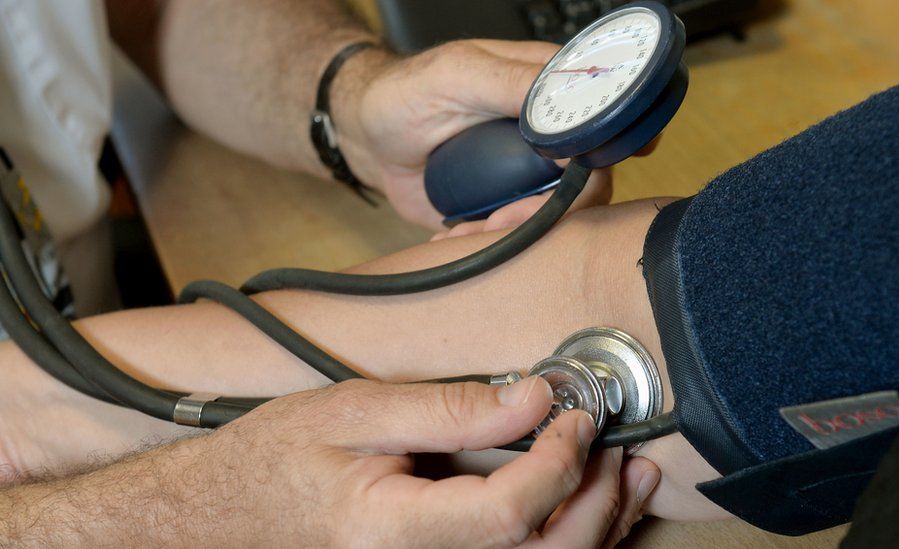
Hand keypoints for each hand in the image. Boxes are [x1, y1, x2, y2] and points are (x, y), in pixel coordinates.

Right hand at [205, 377, 660, 546]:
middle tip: (617, 450)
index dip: (559, 462)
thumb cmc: (276, 461)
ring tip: (628, 480)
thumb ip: (448, 409)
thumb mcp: (354, 412)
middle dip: (597, 505)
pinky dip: (565, 541)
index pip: (510, 513)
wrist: (224, 515)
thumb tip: (532, 397)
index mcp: (394, 531)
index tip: (574, 414)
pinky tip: (587, 510)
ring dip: (597, 529)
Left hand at [330, 40, 612, 230]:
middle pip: (590, 181)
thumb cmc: (406, 94)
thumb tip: (570, 112)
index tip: (571, 181)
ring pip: (560, 217)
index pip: (600, 124)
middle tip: (501, 217)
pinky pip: (523, 235)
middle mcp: (549, 134)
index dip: (600, 156)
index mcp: (548, 91)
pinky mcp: (509, 205)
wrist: (368, 139)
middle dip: (549, 210)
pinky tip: (459, 236)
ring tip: (470, 230)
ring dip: (518, 233)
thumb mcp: (457, 76)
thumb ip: (512, 83)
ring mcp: (532, 173)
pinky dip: (494, 244)